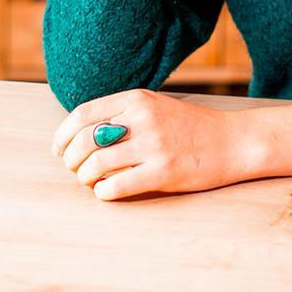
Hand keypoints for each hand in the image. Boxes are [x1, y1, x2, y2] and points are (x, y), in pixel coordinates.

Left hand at [50, 88, 248, 200]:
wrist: (232, 141)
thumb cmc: (190, 127)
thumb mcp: (155, 106)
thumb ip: (122, 113)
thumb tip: (81, 133)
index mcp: (137, 99)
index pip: (83, 114)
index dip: (63, 135)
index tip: (59, 149)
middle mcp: (143, 118)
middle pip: (85, 139)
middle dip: (71, 159)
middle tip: (75, 168)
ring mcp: (154, 145)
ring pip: (96, 163)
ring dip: (85, 177)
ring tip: (91, 181)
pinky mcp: (164, 171)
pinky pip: (117, 185)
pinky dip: (103, 192)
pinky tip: (106, 191)